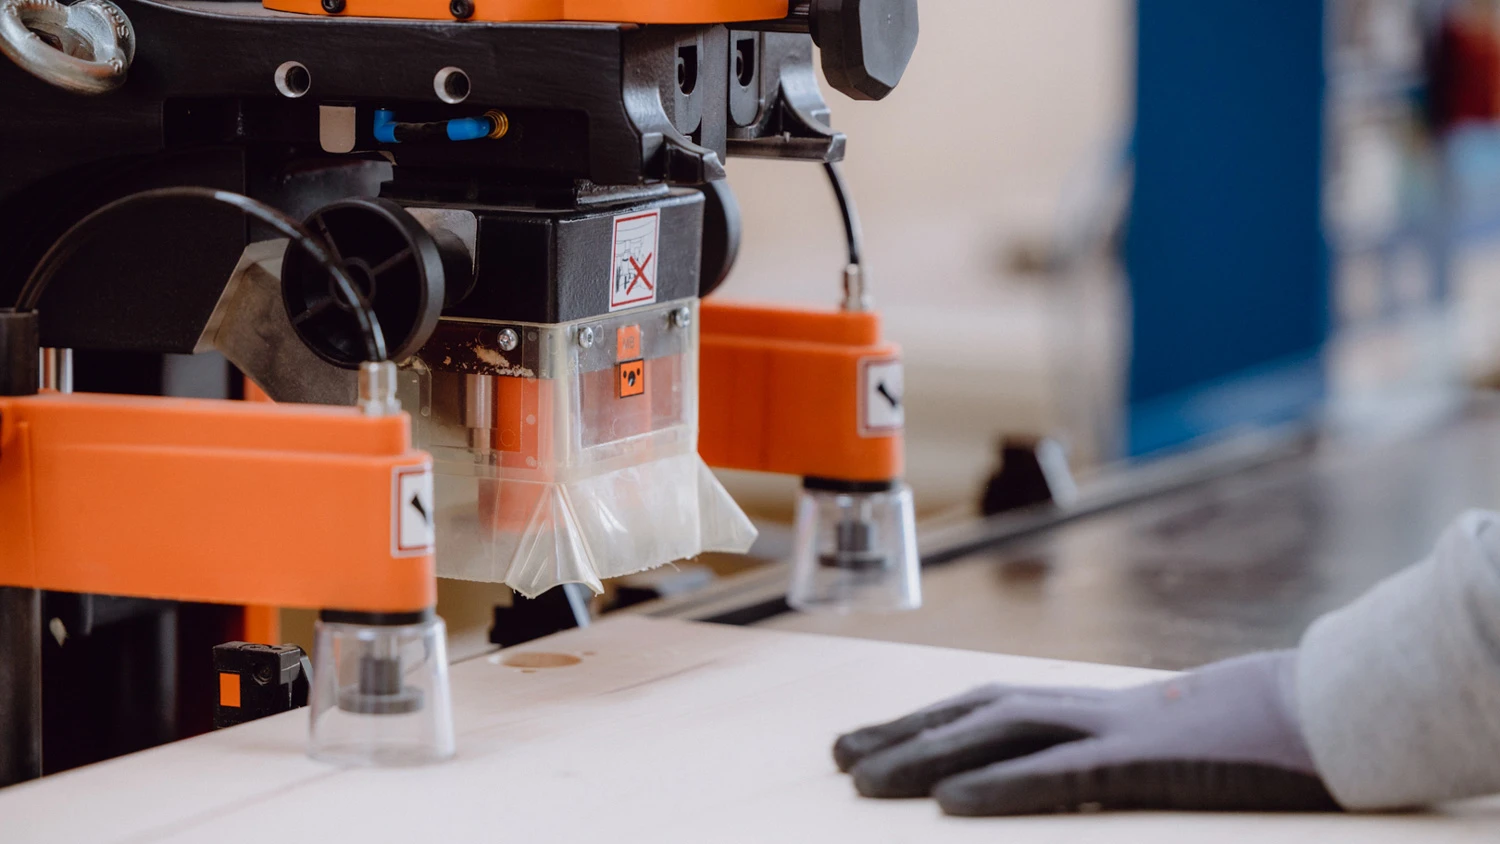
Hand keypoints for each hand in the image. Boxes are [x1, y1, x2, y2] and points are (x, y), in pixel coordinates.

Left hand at [833, 651, 1340, 814]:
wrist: (1338, 709)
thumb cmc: (1264, 736)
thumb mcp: (1178, 748)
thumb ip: (1116, 758)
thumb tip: (1076, 778)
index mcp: (1099, 709)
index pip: (994, 707)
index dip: (928, 721)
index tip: (870, 740)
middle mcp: (1093, 710)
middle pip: (979, 713)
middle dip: (904, 735)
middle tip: (838, 756)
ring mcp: (1118, 731)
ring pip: (1001, 735)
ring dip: (925, 757)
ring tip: (861, 781)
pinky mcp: (1148, 765)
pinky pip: (1062, 777)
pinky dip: (1000, 786)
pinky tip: (949, 804)